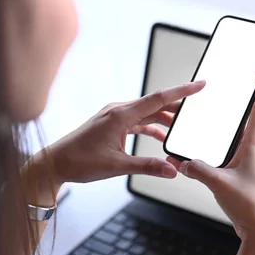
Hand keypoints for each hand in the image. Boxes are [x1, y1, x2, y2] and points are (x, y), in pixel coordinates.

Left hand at [45, 80, 205, 184]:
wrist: (55, 164)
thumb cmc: (79, 162)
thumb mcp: (117, 166)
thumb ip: (147, 166)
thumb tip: (172, 170)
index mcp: (120, 115)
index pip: (158, 99)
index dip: (182, 92)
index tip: (200, 85)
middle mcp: (119, 111)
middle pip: (156, 104)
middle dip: (177, 108)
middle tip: (197, 112)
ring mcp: (115, 117)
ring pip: (148, 113)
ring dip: (165, 120)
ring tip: (182, 129)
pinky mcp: (112, 125)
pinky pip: (138, 122)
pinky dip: (152, 128)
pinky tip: (161, 138)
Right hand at [168, 59, 254, 244]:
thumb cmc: (251, 206)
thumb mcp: (221, 185)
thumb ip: (200, 169)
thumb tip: (182, 160)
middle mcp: (253, 147)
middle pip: (246, 113)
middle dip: (242, 95)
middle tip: (236, 75)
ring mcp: (247, 158)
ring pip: (232, 132)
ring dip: (222, 122)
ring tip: (208, 109)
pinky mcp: (239, 170)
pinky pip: (225, 149)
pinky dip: (213, 144)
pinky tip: (198, 146)